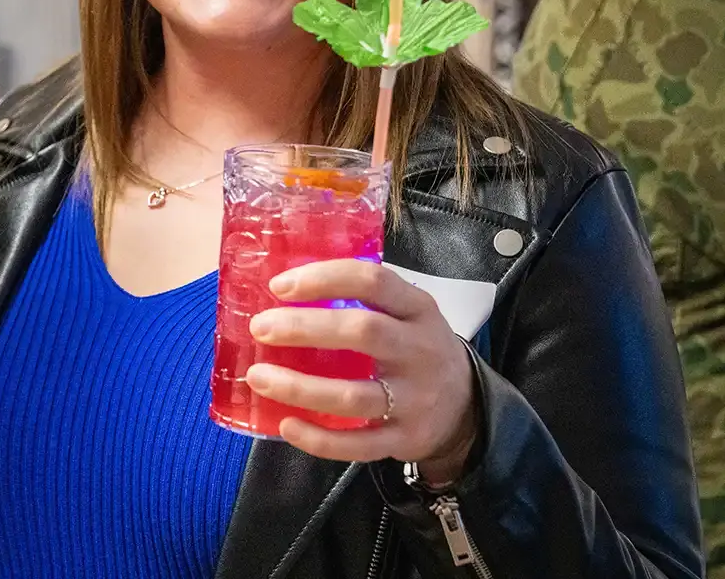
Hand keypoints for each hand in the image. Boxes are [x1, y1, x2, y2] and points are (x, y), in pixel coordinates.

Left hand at [244, 259, 478, 482]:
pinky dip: (319, 439)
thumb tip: (282, 289)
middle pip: (364, 332)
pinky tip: (286, 425)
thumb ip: (359, 299)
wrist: (465, 406)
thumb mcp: (405, 313)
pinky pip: (358, 444)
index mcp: (417, 309)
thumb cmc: (414, 348)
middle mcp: (419, 350)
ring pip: (354, 395)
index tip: (280, 286)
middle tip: (261, 328)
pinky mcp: (405, 438)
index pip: (373, 282)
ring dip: (300, 388)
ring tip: (259, 378)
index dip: (324, 279)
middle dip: (305, 328)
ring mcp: (415, 398)